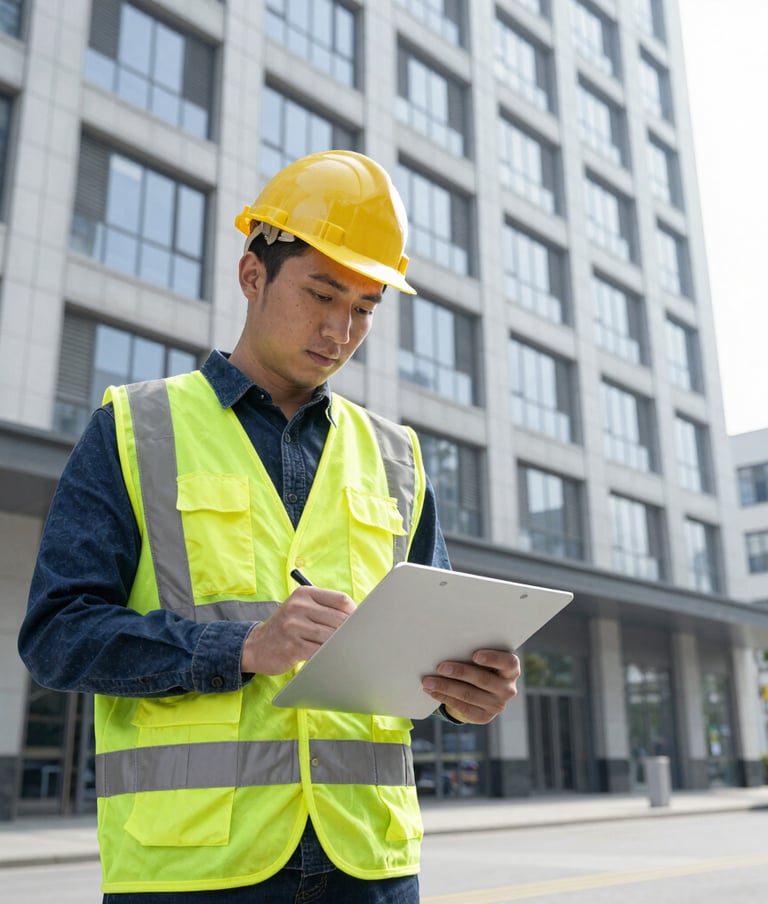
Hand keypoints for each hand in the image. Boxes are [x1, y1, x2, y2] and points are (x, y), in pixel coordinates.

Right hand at [240, 586, 355, 674]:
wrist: (255, 645)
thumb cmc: (287, 627)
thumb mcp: (301, 609)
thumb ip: (324, 608)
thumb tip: (357, 616)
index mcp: (304, 594)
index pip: (340, 599)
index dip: (354, 612)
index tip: (360, 622)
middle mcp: (298, 606)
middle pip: (338, 618)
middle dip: (350, 631)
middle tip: (358, 640)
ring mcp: (294, 626)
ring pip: (331, 636)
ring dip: (341, 645)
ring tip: (346, 649)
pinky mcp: (292, 646)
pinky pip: (319, 651)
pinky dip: (329, 655)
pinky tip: (332, 658)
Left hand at [422, 649, 520, 723]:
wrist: (486, 691)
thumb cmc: (482, 665)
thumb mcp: (485, 657)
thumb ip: (475, 652)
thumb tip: (449, 646)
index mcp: (511, 669)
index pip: (507, 663)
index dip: (492, 659)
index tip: (474, 655)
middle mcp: (508, 688)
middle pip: (482, 679)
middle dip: (459, 672)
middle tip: (440, 667)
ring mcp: (497, 705)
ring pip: (469, 695)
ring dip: (445, 687)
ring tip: (428, 681)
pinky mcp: (484, 717)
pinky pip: (463, 708)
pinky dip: (445, 698)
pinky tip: (432, 691)